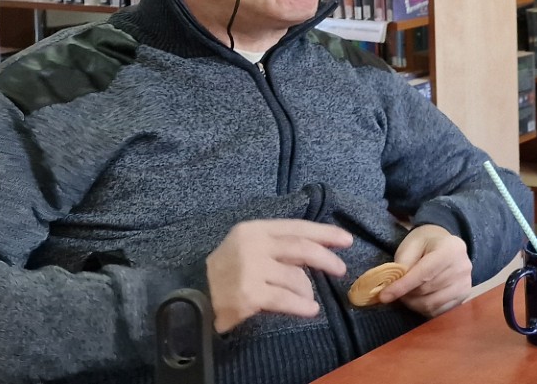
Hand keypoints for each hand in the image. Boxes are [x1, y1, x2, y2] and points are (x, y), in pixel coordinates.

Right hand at [205, 220, 352, 333]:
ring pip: (296, 278)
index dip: (324, 233)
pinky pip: (286, 300)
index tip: (346, 240)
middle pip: (301, 249)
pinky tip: (310, 310)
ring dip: (307, 290)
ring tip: (306, 298)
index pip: (296, 227)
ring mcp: (249, 270)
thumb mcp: (248, 248)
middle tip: (340, 269)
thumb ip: (278, 247)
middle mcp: (252, 246)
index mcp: (253, 230)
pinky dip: (302, 306)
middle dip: (326, 259)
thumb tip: (319, 252)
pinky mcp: (248, 295)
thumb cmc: (226, 272)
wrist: (190, 297)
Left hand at [376, 224, 472, 316]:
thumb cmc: (426, 244)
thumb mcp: (411, 245)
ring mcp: (466, 284)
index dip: (403, 286)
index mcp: (451, 249)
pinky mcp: (464, 297)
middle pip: (427, 290)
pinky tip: (419, 299)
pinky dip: (424, 309)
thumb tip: (391, 287)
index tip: (384, 296)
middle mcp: (462, 267)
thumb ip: (402, 264)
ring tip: (406, 295)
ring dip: (413, 303)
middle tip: (394, 292)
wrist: (446, 245)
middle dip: (406, 294)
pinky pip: (439, 312)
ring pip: (432, 304)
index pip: (424, 273)